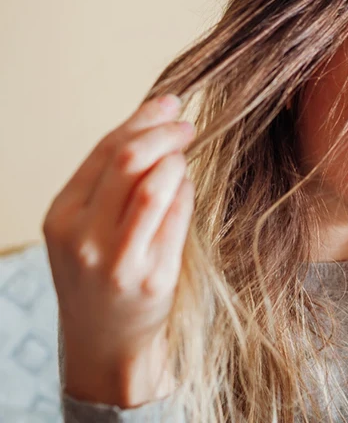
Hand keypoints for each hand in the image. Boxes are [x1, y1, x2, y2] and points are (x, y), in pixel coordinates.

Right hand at [43, 94, 195, 405]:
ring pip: (153, 186)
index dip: (141, 120)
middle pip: (127, 161)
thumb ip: (111, 181)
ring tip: (184, 159)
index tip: (169, 104)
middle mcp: (83, 238)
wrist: (106, 341)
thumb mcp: (87, 226)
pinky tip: (187, 188)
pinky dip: (187, 192)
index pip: (104, 151)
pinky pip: (177, 218)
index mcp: (62, 217)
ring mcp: (118, 260)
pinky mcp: (153, 277)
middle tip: (187, 125)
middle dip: (164, 133)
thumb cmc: (102, 273)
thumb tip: (155, 120)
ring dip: (177, 162)